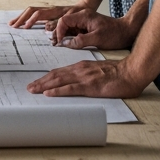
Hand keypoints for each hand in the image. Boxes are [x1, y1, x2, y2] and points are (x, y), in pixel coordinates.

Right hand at [9, 3, 89, 28]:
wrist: (87, 6)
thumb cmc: (83, 15)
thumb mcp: (75, 21)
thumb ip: (64, 26)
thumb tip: (48, 29)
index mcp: (56, 11)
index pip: (39, 15)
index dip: (32, 22)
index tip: (28, 30)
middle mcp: (51, 9)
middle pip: (32, 10)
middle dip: (21, 18)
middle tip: (12, 25)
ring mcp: (50, 10)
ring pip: (32, 11)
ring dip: (22, 17)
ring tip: (12, 23)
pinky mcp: (50, 13)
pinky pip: (36, 14)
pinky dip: (27, 17)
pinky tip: (22, 22)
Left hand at [26, 58, 150, 97]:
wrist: (131, 72)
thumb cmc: (117, 73)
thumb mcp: (97, 71)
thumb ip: (86, 75)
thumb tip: (76, 83)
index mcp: (81, 67)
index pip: (59, 72)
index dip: (46, 77)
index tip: (37, 82)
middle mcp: (80, 70)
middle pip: (55, 75)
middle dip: (40, 82)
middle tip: (28, 87)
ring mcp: (84, 77)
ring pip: (59, 81)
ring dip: (44, 85)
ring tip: (33, 90)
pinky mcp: (90, 86)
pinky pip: (71, 88)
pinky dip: (58, 91)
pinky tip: (49, 93)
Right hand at [50, 8, 138, 50]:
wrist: (127, 32)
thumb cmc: (115, 34)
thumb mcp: (97, 39)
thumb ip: (80, 41)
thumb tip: (65, 43)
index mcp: (84, 16)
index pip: (64, 20)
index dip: (59, 31)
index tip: (60, 42)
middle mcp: (82, 16)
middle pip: (64, 23)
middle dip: (59, 34)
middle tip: (58, 45)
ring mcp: (85, 21)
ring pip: (69, 27)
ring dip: (64, 36)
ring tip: (62, 46)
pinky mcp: (87, 27)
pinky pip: (75, 31)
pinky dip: (71, 37)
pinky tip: (70, 44)